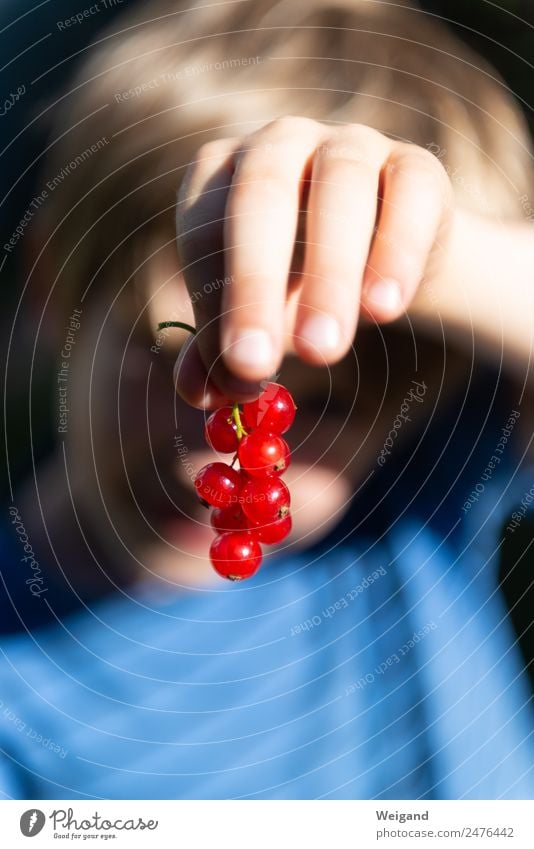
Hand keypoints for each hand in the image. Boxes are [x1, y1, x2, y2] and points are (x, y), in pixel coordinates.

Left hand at [174, 116, 452, 406]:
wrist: (389, 256)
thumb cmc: (302, 284)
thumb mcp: (260, 316)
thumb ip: (224, 350)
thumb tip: (198, 393)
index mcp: (220, 175)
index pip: (205, 230)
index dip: (214, 302)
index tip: (235, 370)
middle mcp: (278, 144)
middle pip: (259, 197)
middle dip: (254, 285)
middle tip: (255, 365)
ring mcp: (349, 146)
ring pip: (339, 191)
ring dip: (328, 275)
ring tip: (323, 351)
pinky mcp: (415, 165)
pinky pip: (408, 196)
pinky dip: (397, 253)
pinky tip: (384, 309)